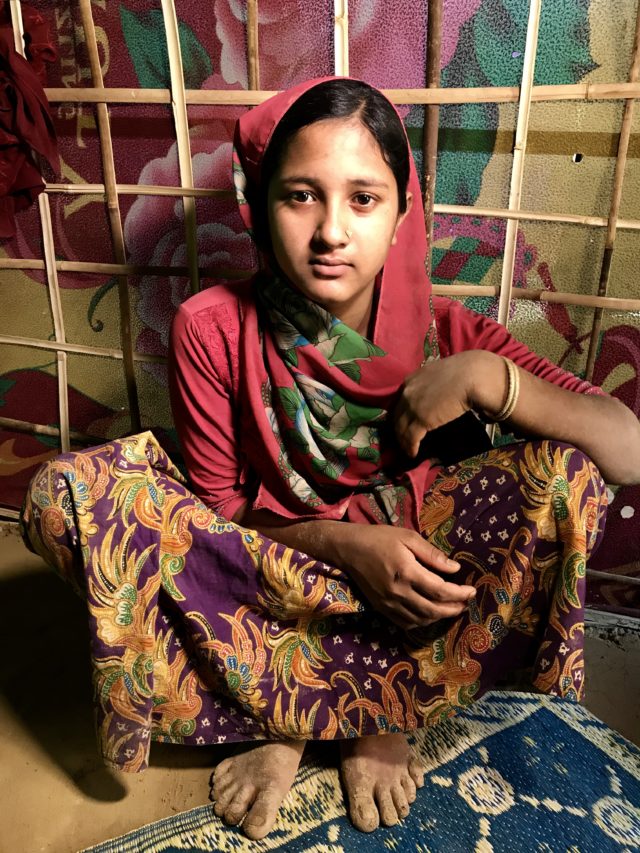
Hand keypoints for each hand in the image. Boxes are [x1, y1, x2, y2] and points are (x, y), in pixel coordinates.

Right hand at [338, 524, 475, 627]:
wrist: (348, 549)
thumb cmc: (380, 538)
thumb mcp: (408, 537)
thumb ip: (432, 554)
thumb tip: (455, 569)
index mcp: (407, 572)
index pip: (440, 590)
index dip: (460, 593)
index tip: (472, 590)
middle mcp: (399, 592)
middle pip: (433, 610)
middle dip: (453, 609)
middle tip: (465, 603)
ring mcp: (389, 603)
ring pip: (421, 619)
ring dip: (440, 617)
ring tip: (451, 608)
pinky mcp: (381, 608)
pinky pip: (405, 622)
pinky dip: (422, 621)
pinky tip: (430, 614)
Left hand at [394, 351, 501, 457]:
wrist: (472, 376)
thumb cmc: (465, 372)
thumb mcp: (441, 375)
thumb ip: (434, 385)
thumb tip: (439, 395)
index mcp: (412, 380)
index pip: (399, 401)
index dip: (400, 414)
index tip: (403, 423)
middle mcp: (408, 392)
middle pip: (397, 416)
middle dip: (398, 430)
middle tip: (401, 440)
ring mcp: (412, 406)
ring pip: (401, 429)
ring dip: (403, 442)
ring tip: (407, 450)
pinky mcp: (421, 419)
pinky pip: (411, 438)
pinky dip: (411, 448)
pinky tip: (413, 454)